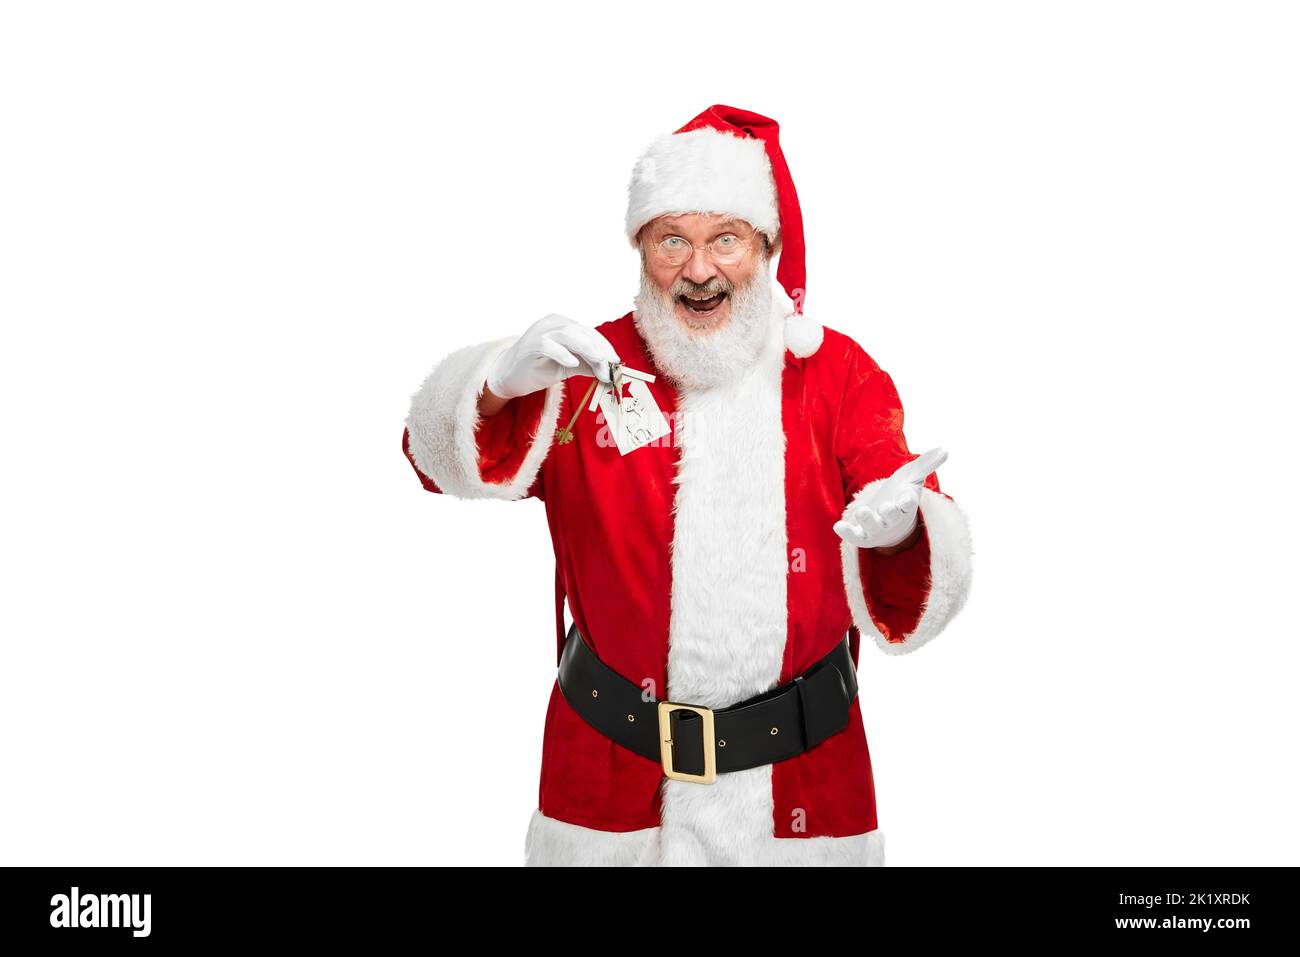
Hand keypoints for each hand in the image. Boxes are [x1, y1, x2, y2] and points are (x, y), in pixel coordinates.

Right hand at [485, 314, 620, 399]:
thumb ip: (588, 365)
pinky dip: (562, 353)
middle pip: (582, 332)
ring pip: (568, 335)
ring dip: (587, 349)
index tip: (617, 362)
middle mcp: (552, 323)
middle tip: (611, 366)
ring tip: (600, 362)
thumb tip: (610, 370)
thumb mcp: (568, 366)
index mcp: (563, 325)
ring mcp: (539, 331)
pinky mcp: (529, 344)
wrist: (508, 376)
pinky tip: (573, 363)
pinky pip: (547, 345)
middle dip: (599, 349)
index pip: (589, 333)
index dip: (605, 347)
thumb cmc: (539, 368)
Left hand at [833, 448, 947, 548]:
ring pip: (872, 527)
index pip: (908, 504)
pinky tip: (837, 526)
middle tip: (887, 507)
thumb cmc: (900, 495)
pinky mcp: (860, 534)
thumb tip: (945, 449)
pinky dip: (846, 532)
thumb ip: (926, 464)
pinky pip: (853, 535)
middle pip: (891, 517)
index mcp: (904, 505)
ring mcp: (875, 528)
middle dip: (889, 513)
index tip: (908, 496)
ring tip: (862, 511)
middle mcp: (890, 519)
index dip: (907, 500)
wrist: (890, 522)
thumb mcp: (912, 477)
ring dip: (867, 520)